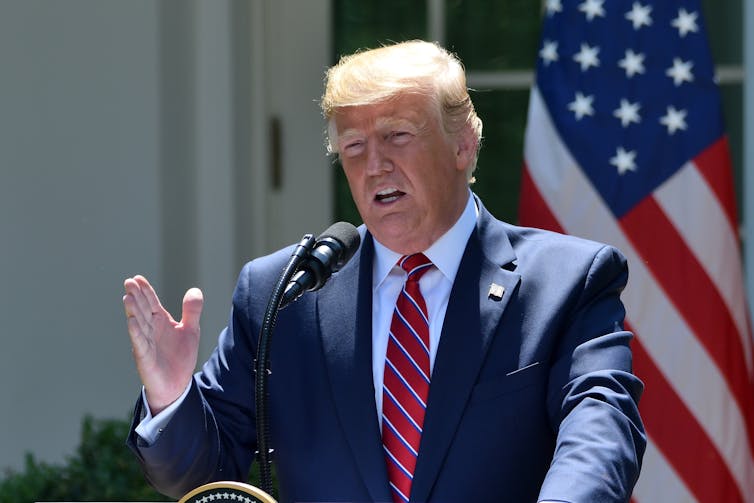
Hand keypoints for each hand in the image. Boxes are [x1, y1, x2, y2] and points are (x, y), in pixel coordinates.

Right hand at [123, 275, 202, 414]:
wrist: (178, 384)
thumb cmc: (180, 356)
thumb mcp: (190, 330)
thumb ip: (192, 311)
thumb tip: (195, 290)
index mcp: (161, 322)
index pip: (152, 303)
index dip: (145, 291)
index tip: (138, 278)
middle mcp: (151, 330)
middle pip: (143, 310)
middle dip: (136, 296)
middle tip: (129, 282)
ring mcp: (146, 343)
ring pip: (139, 324)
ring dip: (133, 311)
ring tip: (128, 297)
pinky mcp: (145, 357)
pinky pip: (140, 343)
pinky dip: (136, 332)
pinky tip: (131, 322)